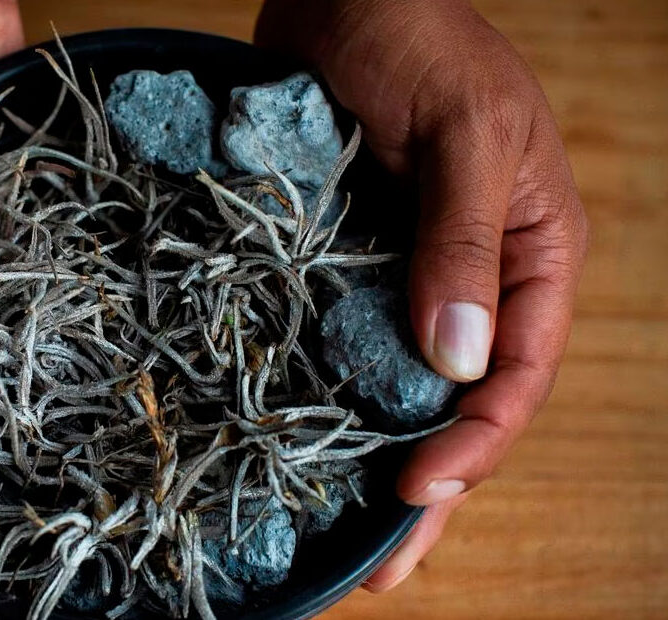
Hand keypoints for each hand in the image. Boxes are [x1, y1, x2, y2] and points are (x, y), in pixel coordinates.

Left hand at [256, 0, 587, 590]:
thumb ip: (459, 240)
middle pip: (456, 403)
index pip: (517, 374)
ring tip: (337, 537)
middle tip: (382, 569)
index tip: (413, 488)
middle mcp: (469, 277)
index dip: (474, 442)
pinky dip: (321, 396)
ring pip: (393, 386)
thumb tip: (457, 361)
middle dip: (426, 486)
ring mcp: (399, 274)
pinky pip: (335, 342)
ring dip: (368, 457)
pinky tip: (291, 444)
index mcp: (529, 252)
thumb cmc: (414, 33)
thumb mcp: (458, 130)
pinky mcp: (339, 263)